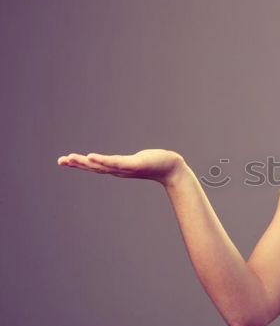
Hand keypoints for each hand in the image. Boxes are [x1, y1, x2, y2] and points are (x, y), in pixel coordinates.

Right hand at [57, 149, 184, 185]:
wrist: (172, 168)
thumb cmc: (156, 163)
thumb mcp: (136, 161)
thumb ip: (128, 161)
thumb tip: (121, 160)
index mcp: (118, 168)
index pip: (95, 166)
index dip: (79, 164)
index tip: (64, 160)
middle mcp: (119, 170)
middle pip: (95, 167)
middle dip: (77, 164)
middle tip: (60, 161)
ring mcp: (126, 168)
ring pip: (102, 166)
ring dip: (85, 162)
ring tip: (71, 158)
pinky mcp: (134, 165)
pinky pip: (115, 162)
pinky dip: (103, 160)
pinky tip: (91, 156)